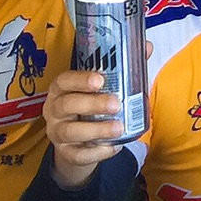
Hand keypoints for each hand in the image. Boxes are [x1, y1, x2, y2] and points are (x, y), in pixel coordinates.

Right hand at [43, 68, 126, 188]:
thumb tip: (146, 46)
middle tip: (116, 104)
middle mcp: (54, 110)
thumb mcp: (104, 88)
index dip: (80, 79)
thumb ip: (123, 69)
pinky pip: (78, 155)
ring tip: (119, 127)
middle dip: (92, 104)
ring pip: (70, 131)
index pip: (64, 80)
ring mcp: (57, 133)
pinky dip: (97, 152)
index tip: (100, 80)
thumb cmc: (92, 107)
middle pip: (66, 105)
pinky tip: (114, 147)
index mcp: (62, 89)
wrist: (80, 143)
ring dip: (96, 129)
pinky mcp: (66, 153)